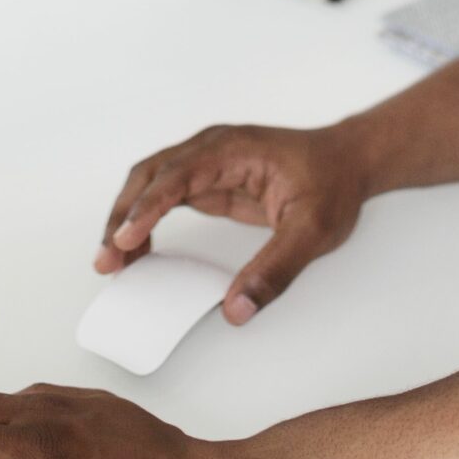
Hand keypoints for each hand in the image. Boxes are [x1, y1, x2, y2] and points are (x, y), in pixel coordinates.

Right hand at [96, 124, 369, 323]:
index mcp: (231, 150)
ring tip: (113, 260)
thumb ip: (275, 271)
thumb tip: (237, 310)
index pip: (176, 176)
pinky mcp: (210, 179)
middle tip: (107, 259)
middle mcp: (212, 149)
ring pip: (150, 183)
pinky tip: (137, 247)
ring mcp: (208, 162)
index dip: (146, 209)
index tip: (124, 239)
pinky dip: (145, 218)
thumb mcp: (313, 230)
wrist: (351, 160)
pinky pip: (165, 195)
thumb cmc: (334, 183)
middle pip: (149, 175)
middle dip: (122, 215)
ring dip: (127, 217)